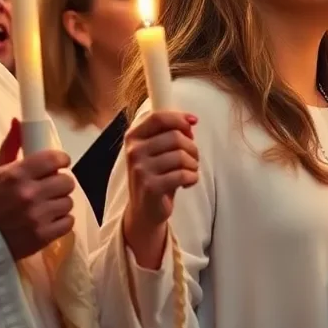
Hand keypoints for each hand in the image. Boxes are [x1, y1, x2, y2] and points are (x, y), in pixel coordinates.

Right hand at [0, 119, 74, 260]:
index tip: (57, 165)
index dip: (60, 160)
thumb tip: (19, 120)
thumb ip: (11, 145)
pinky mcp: (42, 237)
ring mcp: (37, 217)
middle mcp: (30, 194)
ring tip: (45, 207)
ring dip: (59, 203)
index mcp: (17, 174)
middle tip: (48, 188)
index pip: (54, 159)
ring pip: (68, 202)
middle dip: (59, 183)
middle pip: (66, 181)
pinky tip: (47, 221)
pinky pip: (68, 223)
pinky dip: (60, 222)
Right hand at [121, 109, 199, 268]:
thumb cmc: (157, 174)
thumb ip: (170, 132)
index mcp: (134, 137)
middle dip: (192, 148)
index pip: (158, 118)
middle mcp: (134, 151)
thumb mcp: (157, 149)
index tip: (194, 122)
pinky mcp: (150, 187)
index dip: (179, 118)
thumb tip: (191, 121)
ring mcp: (140, 170)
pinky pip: (183, 174)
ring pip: (181, 156)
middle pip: (176, 137)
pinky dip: (192, 178)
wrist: (145, 210)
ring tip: (190, 171)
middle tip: (192, 159)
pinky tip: (187, 183)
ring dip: (193, 165)